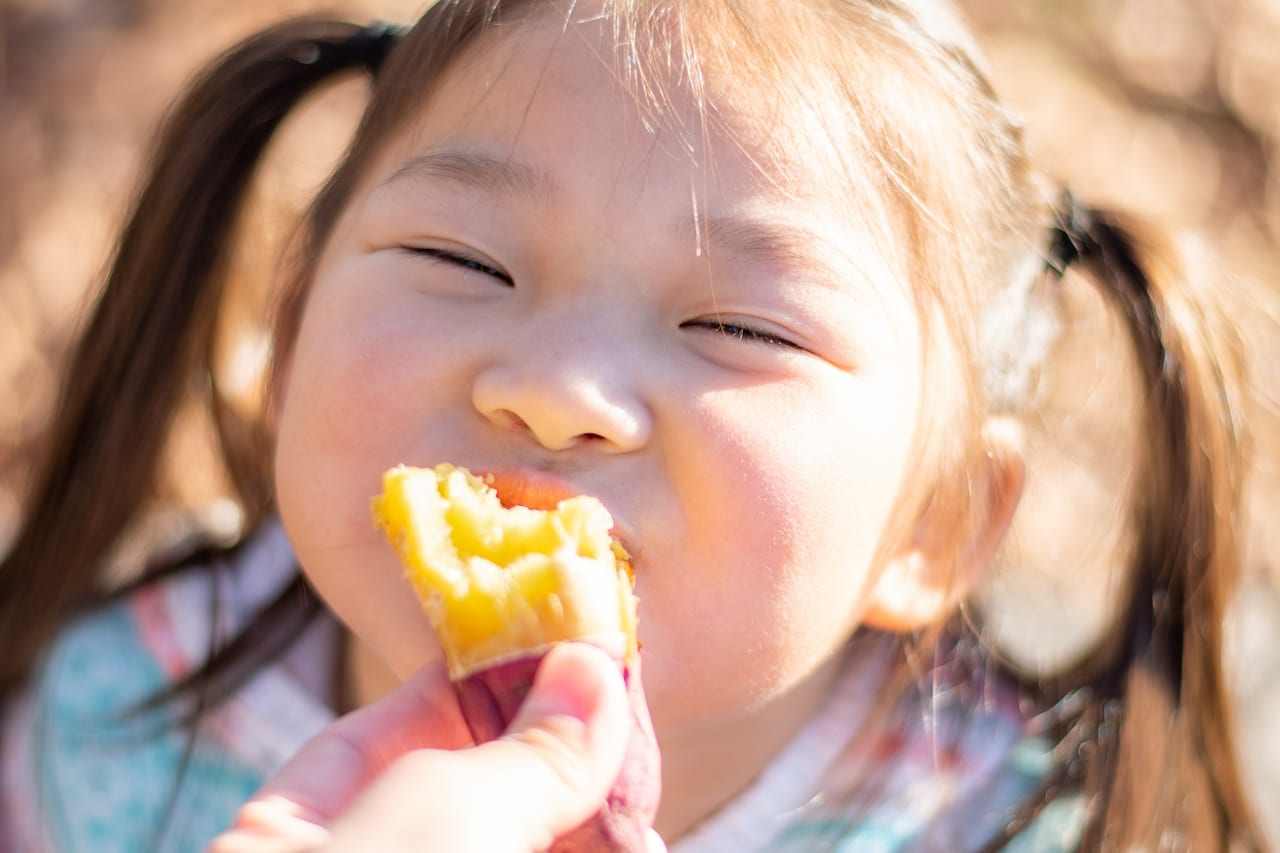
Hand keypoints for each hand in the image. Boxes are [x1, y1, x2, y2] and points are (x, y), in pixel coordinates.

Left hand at [208, 642, 665, 851]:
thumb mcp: (440, 817)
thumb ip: (526, 748)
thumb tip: (594, 662)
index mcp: (316, 816)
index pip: (422, 715)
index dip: (511, 678)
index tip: (599, 656)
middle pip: (502, 787)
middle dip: (580, 769)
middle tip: (640, 764)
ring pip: (548, 846)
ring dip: (610, 833)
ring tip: (645, 835)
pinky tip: (643, 852)